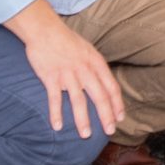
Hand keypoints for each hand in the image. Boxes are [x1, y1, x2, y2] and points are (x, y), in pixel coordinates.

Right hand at [6, 1, 124, 139]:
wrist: (44, 30)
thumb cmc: (67, 41)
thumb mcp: (88, 50)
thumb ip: (96, 68)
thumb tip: (104, 85)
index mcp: (96, 62)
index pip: (111, 87)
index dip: (117, 104)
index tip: (119, 118)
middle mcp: (85, 69)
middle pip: (99, 97)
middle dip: (105, 116)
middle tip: (108, 131)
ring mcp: (67, 74)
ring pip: (78, 101)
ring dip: (82, 120)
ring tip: (85, 134)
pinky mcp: (50, 77)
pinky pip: (55, 99)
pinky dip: (56, 113)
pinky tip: (57, 126)